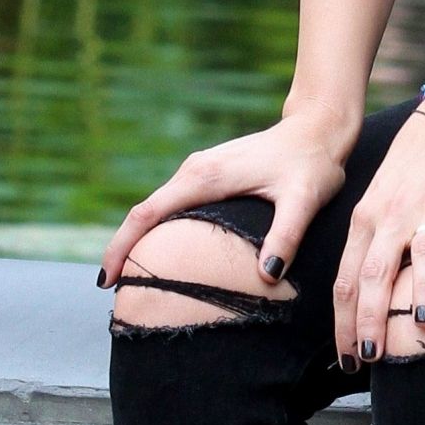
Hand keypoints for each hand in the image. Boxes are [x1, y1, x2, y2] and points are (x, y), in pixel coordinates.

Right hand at [98, 100, 356, 289]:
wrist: (319, 128)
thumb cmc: (312, 162)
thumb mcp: (304, 200)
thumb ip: (286, 235)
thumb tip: (268, 277)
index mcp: (205, 177)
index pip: (147, 213)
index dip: (121, 246)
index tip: (106, 280)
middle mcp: (195, 170)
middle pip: (144, 213)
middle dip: (124, 250)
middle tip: (117, 296)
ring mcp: (200, 170)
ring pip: (156, 208)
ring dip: (139, 240)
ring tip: (132, 282)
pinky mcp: (209, 174)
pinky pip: (172, 205)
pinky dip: (158, 230)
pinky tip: (163, 255)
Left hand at [333, 105, 424, 365]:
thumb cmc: (411, 168)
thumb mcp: (378, 202)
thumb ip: (370, 246)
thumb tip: (361, 301)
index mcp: (367, 219)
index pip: (347, 279)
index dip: (344, 322)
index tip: (346, 359)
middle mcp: (393, 217)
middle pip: (375, 274)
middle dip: (370, 320)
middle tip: (370, 358)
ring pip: (422, 256)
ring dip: (421, 292)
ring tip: (421, 327)